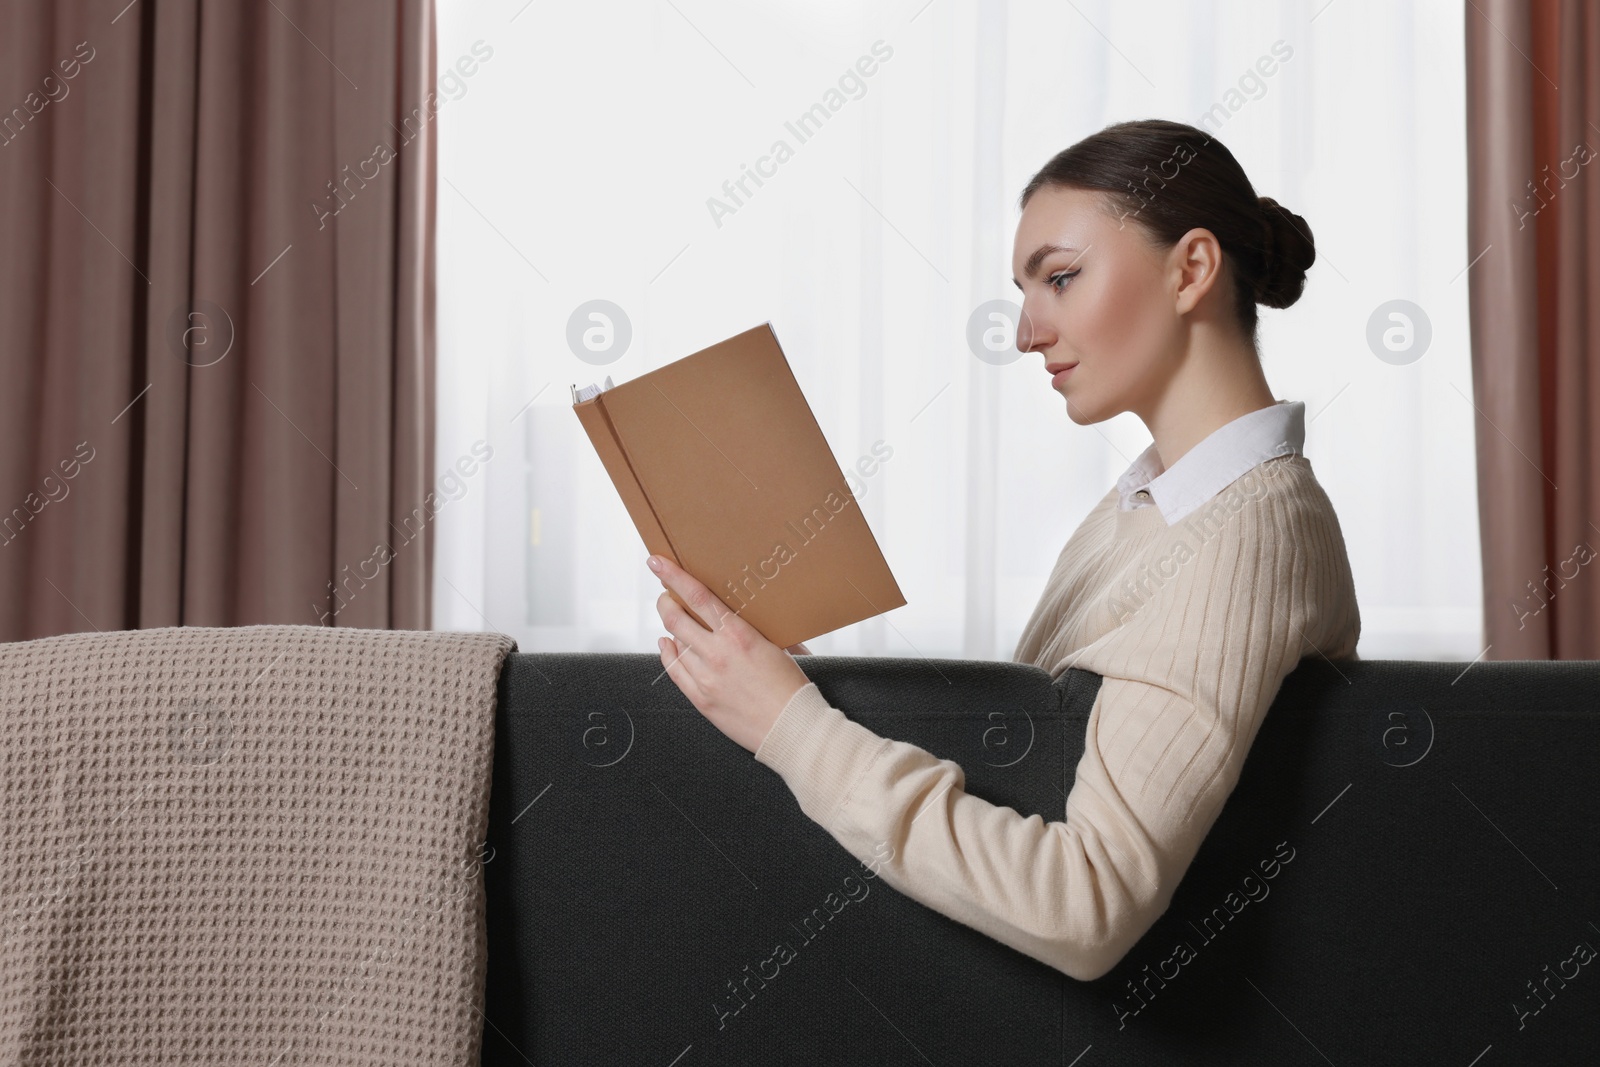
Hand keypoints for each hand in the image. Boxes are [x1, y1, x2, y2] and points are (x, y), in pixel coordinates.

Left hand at [649, 554, 811, 753]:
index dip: (673, 576)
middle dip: (666, 601)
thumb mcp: (781, 648)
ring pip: (673, 642)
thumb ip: (762, 629)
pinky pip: (673, 670)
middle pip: (676, 617)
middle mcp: (718, 653)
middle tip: (665, 594)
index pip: (697, 596)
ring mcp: (706, 677)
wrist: (791, 728)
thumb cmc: (792, 688)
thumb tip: (755, 614)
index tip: (657, 563)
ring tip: (674, 620)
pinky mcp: (701, 699)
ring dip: (670, 626)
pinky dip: (667, 653)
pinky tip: (667, 644)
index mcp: (739, 634)